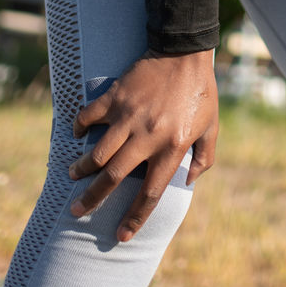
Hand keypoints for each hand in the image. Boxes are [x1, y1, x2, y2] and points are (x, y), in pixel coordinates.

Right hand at [68, 48, 218, 241]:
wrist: (185, 51)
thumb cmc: (201, 90)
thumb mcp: (212, 126)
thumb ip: (205, 156)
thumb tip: (188, 181)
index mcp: (172, 147)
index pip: (150, 193)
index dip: (135, 218)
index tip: (121, 235)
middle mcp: (148, 136)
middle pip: (114, 177)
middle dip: (92, 199)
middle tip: (76, 211)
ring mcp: (129, 116)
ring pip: (98, 152)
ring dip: (82, 168)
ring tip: (73, 175)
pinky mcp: (116, 96)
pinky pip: (90, 115)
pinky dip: (80, 126)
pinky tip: (77, 133)